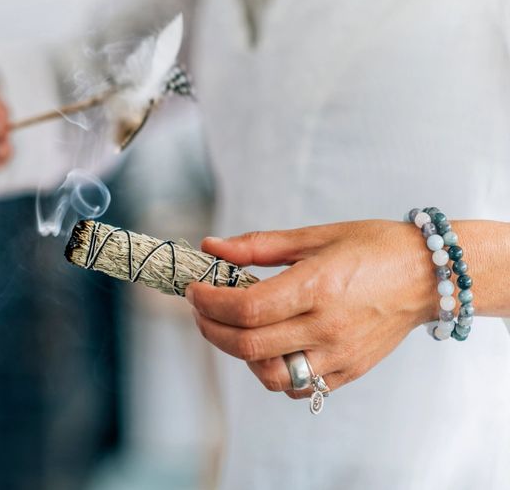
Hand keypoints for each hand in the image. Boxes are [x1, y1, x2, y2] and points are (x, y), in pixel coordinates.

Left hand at [185, 220, 442, 397]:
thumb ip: (258, 246)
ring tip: (234, 329)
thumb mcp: (314, 236)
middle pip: (248, 345)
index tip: (194, 289)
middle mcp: (327, 327)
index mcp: (317, 286)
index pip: (246, 308)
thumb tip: (211, 247)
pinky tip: (267, 347)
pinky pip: (298, 387)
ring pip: (270, 375)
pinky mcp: (348, 372)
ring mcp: (339, 355)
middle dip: (209, 328)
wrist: (428, 275)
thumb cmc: (372, 247)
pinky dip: (272, 372)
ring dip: (239, 355)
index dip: (209, 302)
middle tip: (200, 308)